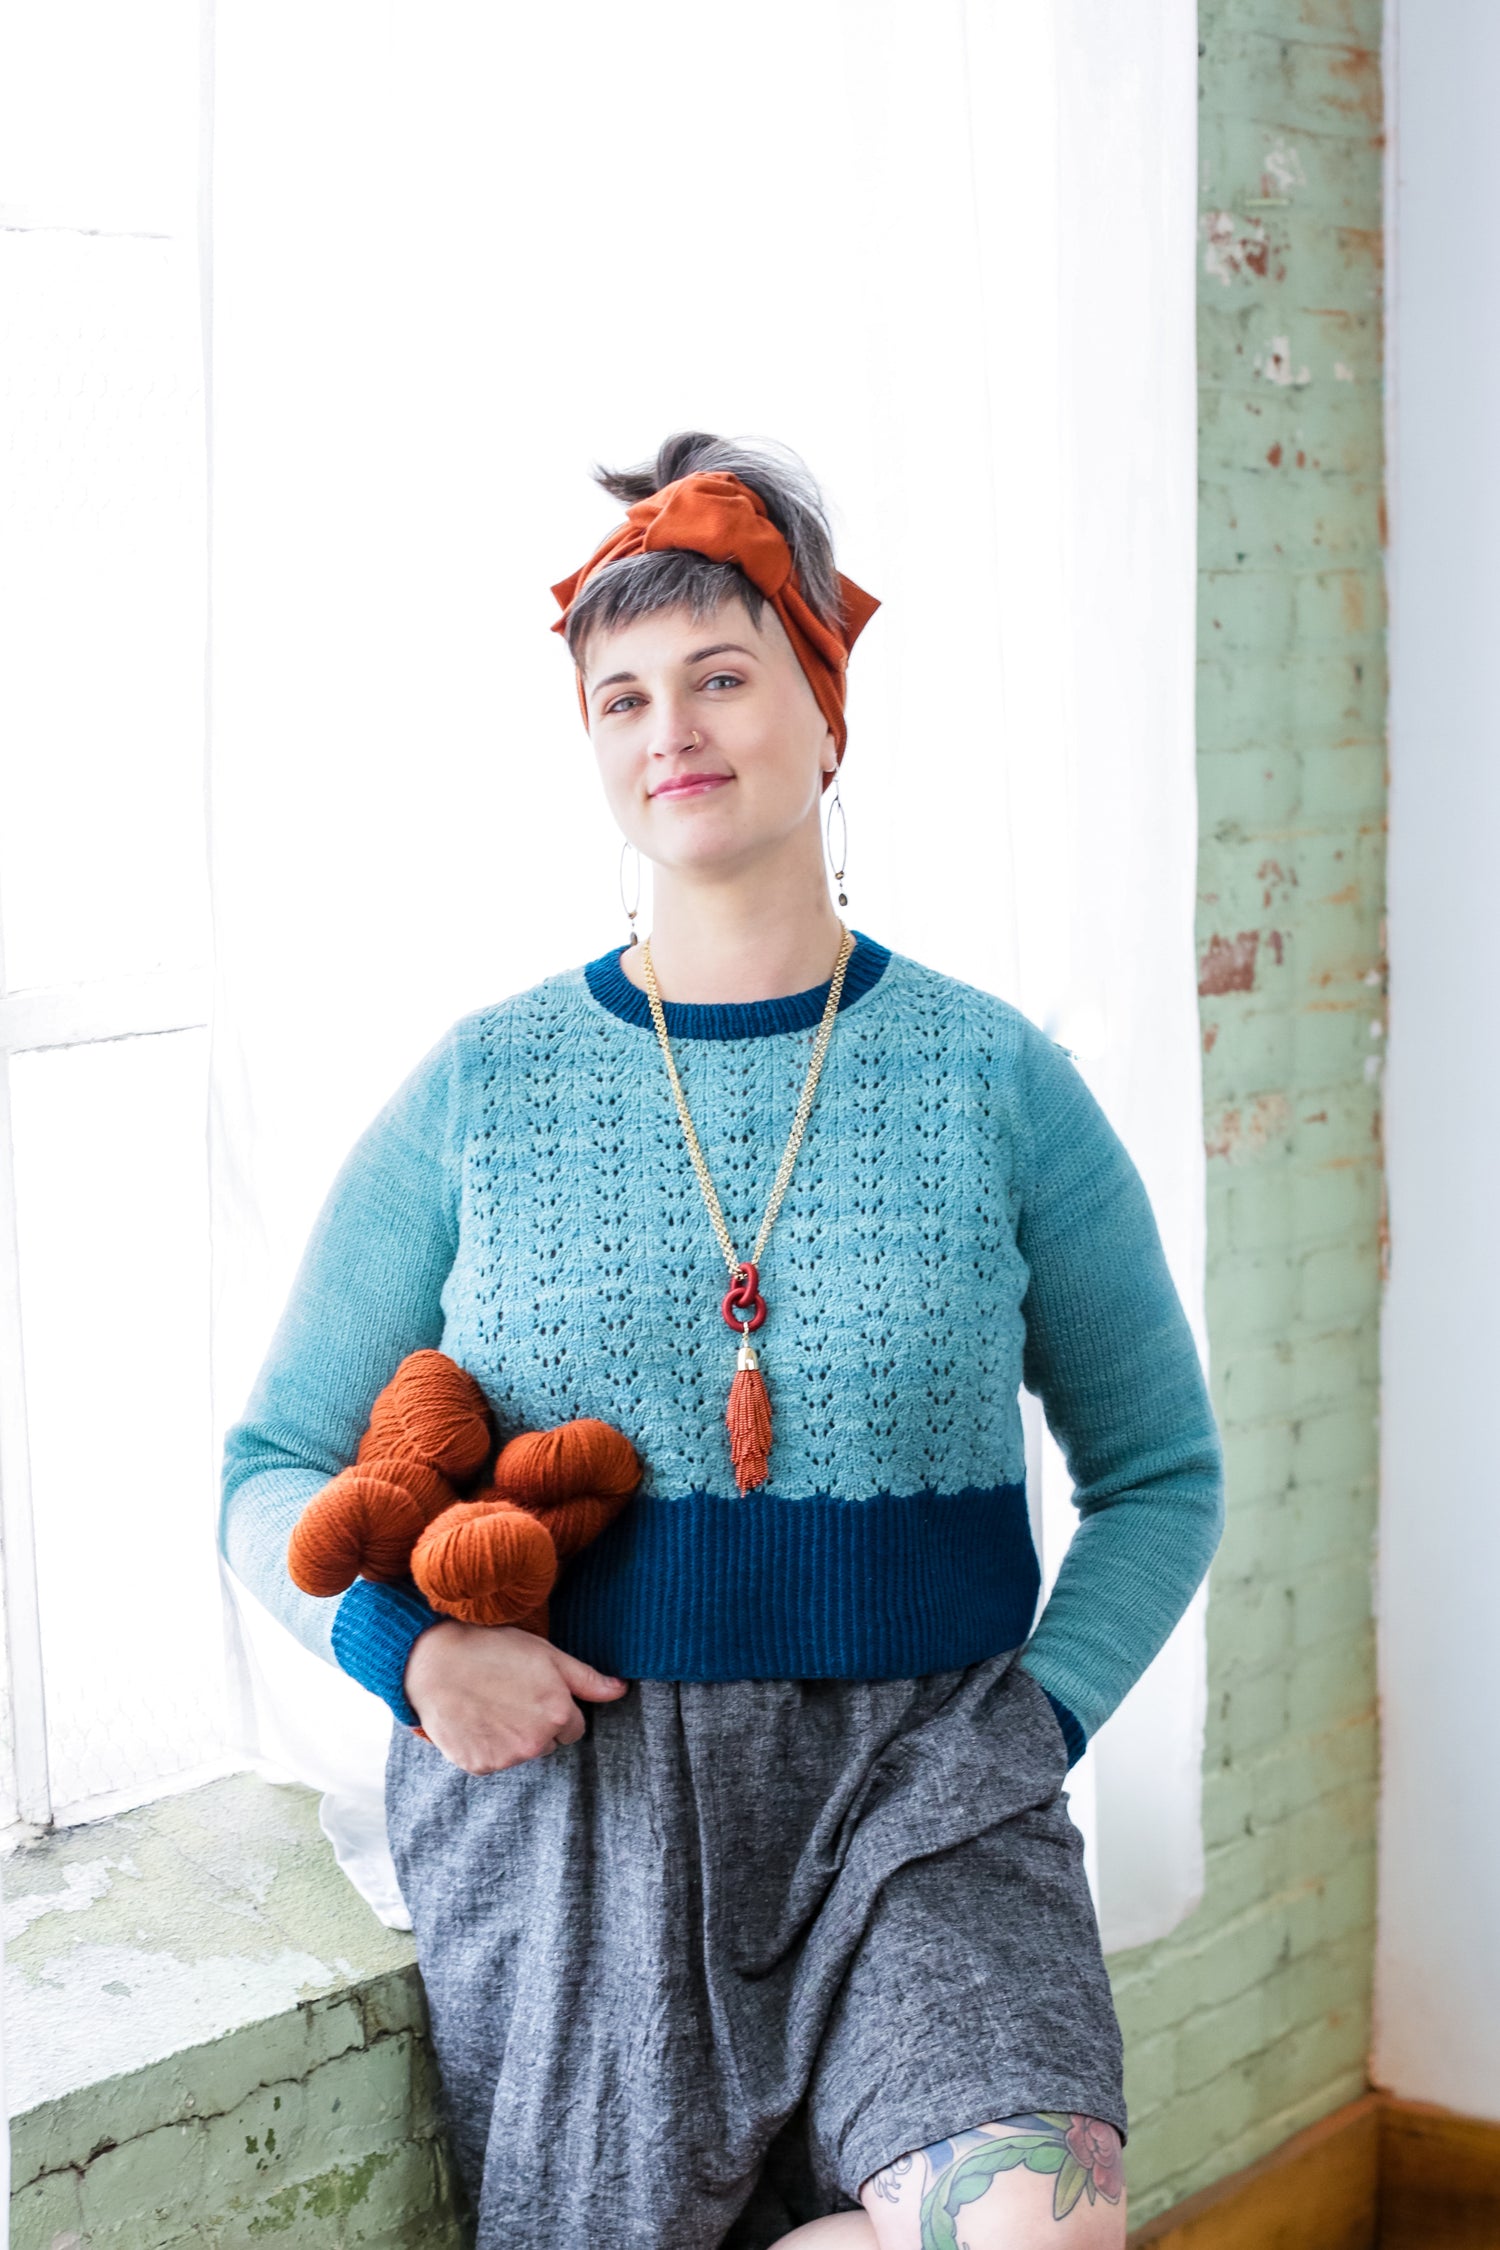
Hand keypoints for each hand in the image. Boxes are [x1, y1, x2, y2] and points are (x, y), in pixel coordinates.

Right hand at [403, 1620, 627, 1774]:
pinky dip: (486, 1746)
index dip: (556, 1708)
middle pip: (549, 1743)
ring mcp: (506, 1758)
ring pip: (522, 1753)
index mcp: (558, 1714)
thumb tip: (622, 1690)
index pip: (574, 1728)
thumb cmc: (493, 1649)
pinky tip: (475, 1719)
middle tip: (510, 1695)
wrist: (434, 1662)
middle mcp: (536, 1743)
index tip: (534, 1692)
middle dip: (536, 1725)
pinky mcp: (479, 1767)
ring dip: (512, 1736)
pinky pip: (493, 1762)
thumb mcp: (546, 1654)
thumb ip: (587, 1678)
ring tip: (489, 1703)